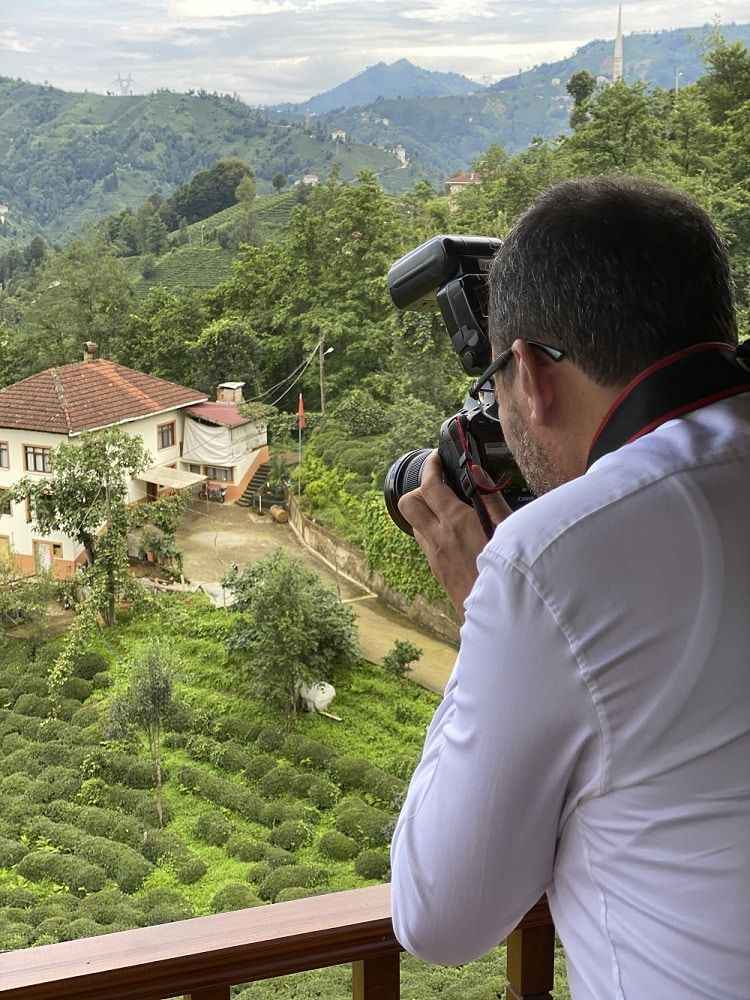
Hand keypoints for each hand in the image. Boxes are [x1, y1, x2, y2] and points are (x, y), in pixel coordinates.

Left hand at [397, 451, 511, 617]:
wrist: (501, 618)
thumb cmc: (512, 570)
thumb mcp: (510, 527)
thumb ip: (491, 496)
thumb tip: (475, 470)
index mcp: (456, 522)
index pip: (428, 485)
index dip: (430, 467)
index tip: (437, 459)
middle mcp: (438, 538)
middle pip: (407, 502)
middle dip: (420, 488)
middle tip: (440, 485)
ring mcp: (434, 556)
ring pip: (414, 523)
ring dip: (426, 511)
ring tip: (450, 508)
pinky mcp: (437, 571)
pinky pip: (425, 542)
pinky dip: (433, 530)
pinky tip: (456, 533)